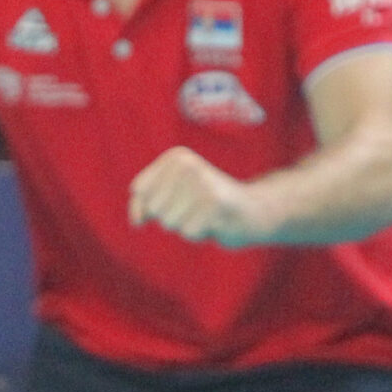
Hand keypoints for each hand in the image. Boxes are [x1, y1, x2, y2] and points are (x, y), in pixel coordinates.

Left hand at [128, 146, 266, 246]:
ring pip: (169, 222)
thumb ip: (143, 204)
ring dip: (186, 226)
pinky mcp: (216, 206)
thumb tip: (136, 222)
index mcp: (176, 157)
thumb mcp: (170, 196)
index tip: (181, 198)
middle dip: (173, 216)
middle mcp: (189, 165)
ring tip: (206, 215)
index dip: (154, 205)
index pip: (139, 190)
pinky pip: (188, 232)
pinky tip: (216, 223)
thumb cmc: (206, 203)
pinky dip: (200, 234)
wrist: (255, 211)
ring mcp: (203, 184)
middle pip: (154, 208)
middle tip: (197, 208)